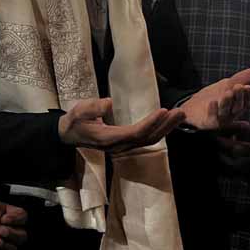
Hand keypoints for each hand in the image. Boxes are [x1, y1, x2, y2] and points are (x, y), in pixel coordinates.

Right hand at [58, 98, 184, 152]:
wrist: (68, 135)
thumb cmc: (74, 121)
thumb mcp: (78, 111)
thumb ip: (92, 108)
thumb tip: (109, 103)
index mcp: (108, 138)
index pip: (135, 132)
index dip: (151, 122)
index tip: (163, 111)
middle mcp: (119, 146)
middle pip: (147, 138)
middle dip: (165, 126)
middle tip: (181, 112)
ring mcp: (123, 147)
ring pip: (149, 141)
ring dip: (166, 129)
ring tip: (180, 115)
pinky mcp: (125, 144)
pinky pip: (146, 140)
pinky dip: (159, 131)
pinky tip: (168, 123)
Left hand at [180, 68, 249, 130]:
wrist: (193, 107)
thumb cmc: (212, 97)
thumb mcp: (226, 85)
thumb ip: (239, 79)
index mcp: (236, 106)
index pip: (245, 102)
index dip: (247, 95)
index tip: (248, 86)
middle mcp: (229, 114)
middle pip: (237, 107)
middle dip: (238, 97)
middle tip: (238, 87)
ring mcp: (219, 119)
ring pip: (225, 112)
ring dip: (227, 102)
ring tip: (227, 93)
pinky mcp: (208, 122)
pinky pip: (211, 117)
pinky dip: (212, 110)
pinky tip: (212, 102)